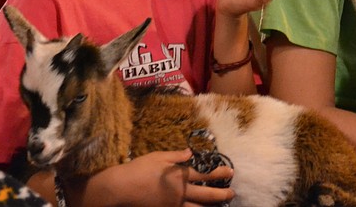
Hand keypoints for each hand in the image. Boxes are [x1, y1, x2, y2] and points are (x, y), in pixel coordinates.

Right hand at [97, 150, 233, 206]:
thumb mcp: (157, 157)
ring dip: (212, 206)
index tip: (230, 171)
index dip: (218, 173)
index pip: (204, 174)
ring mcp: (174, 204)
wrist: (123, 188)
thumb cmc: (139, 169)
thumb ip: (176, 156)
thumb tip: (190, 153)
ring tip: (221, 205)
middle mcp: (181, 192)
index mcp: (179, 176)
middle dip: (222, 193)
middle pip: (207, 195)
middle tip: (232, 192)